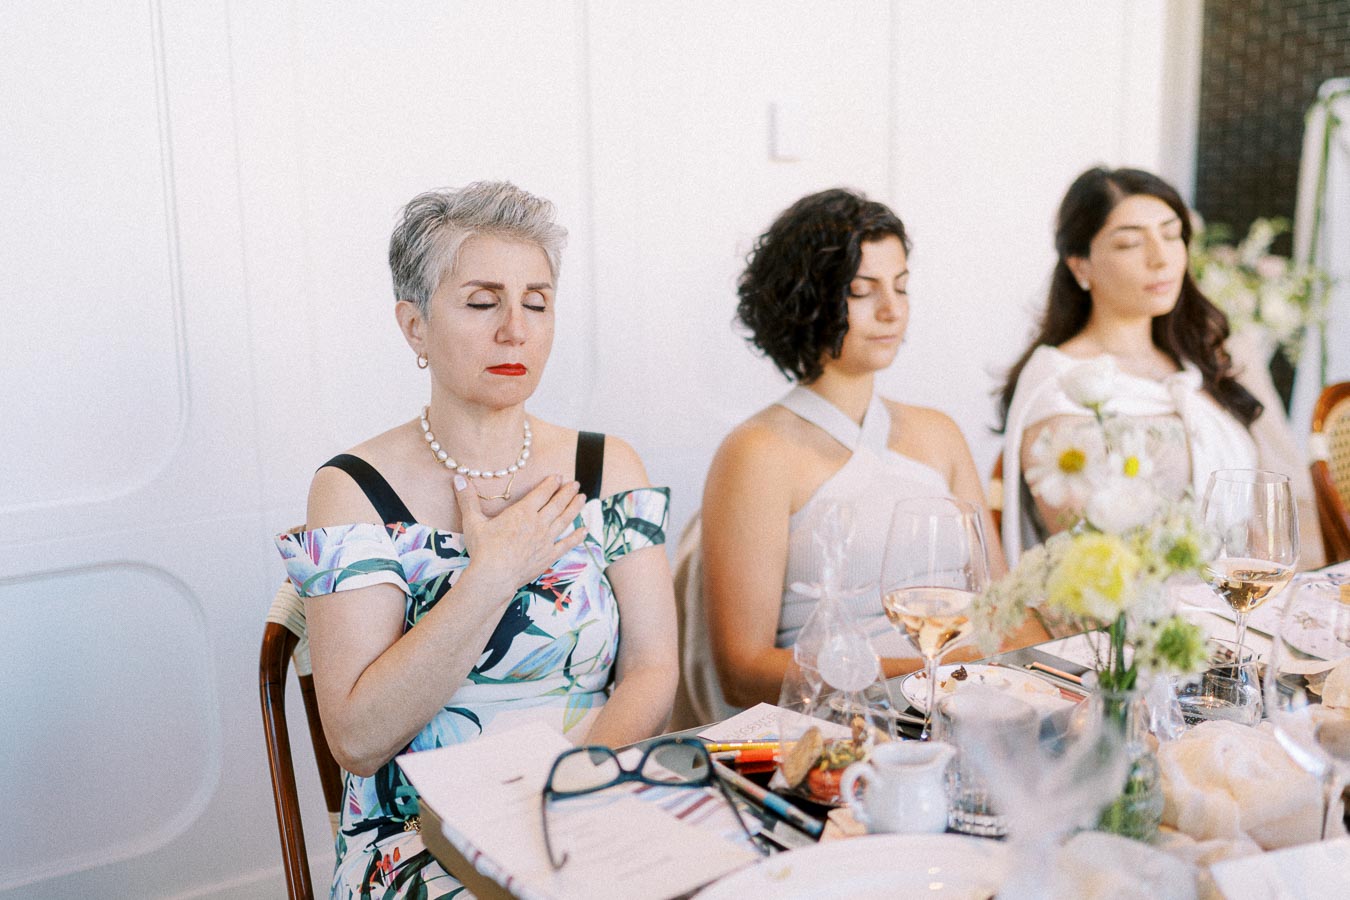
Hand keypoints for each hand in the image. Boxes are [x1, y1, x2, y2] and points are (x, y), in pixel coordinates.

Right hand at [453, 473, 587, 599]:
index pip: (541, 493)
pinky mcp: (549, 556)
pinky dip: (577, 536)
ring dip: (575, 508)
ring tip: (583, 498)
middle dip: (567, 492)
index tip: (559, 476)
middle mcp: (538, 523)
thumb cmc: (483, 549)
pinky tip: (585, 530)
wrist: (493, 577)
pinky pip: (567, 544)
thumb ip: (467, 499)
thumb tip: (457, 478)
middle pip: (557, 504)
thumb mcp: (473, 522)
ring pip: (565, 520)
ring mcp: (546, 540)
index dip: (551, 483)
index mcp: (522, 512)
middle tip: (575, 484)